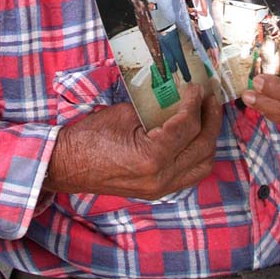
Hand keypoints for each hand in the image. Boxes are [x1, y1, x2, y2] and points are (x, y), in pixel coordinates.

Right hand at [44, 84, 221, 198]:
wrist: (68, 166)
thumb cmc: (90, 137)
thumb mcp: (124, 114)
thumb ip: (156, 109)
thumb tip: (177, 96)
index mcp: (152, 157)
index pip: (188, 126)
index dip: (195, 102)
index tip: (197, 87)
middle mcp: (161, 178)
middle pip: (203, 146)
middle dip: (211, 119)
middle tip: (209, 98)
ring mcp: (161, 189)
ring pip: (203, 164)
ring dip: (208, 138)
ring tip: (206, 115)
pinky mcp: (159, 191)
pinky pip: (190, 173)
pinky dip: (197, 153)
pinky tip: (194, 136)